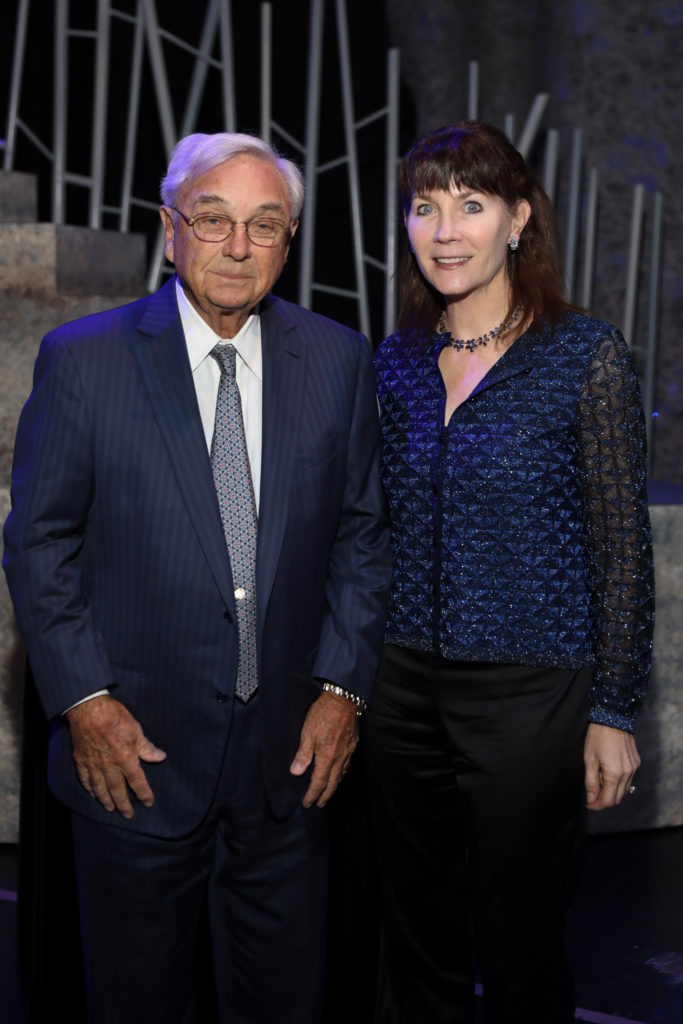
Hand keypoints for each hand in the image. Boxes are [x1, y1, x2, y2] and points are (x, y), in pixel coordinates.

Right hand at [66, 695, 166, 818]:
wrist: (88, 708)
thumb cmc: (114, 716)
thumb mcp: (135, 729)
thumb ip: (146, 747)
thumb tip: (160, 757)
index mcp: (125, 758)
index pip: (137, 781)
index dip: (143, 793)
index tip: (149, 802)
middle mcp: (108, 765)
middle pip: (117, 790)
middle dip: (123, 804)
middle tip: (128, 815)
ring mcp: (93, 764)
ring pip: (100, 788)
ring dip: (106, 800)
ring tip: (111, 808)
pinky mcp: (81, 760)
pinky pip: (85, 779)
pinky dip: (90, 788)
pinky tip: (93, 793)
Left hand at [289, 691, 358, 807]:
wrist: (344, 698)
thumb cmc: (324, 713)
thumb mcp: (308, 731)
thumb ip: (303, 754)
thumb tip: (296, 772)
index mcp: (327, 756)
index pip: (319, 782)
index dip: (312, 794)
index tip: (307, 803)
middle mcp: (340, 757)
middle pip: (333, 783)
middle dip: (325, 796)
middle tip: (319, 805)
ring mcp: (348, 751)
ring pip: (341, 775)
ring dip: (334, 786)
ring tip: (328, 792)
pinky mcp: (353, 744)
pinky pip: (347, 765)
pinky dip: (341, 774)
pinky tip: (338, 772)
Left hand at [584, 722, 639, 810]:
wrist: (613, 718)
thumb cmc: (598, 737)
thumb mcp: (589, 759)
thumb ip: (590, 782)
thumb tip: (591, 799)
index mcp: (614, 774)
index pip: (607, 800)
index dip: (596, 805)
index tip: (588, 804)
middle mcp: (627, 774)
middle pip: (617, 798)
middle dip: (604, 801)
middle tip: (592, 796)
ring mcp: (634, 768)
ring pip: (624, 790)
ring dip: (612, 792)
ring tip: (599, 782)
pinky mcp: (636, 763)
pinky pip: (629, 780)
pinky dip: (618, 783)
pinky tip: (609, 775)